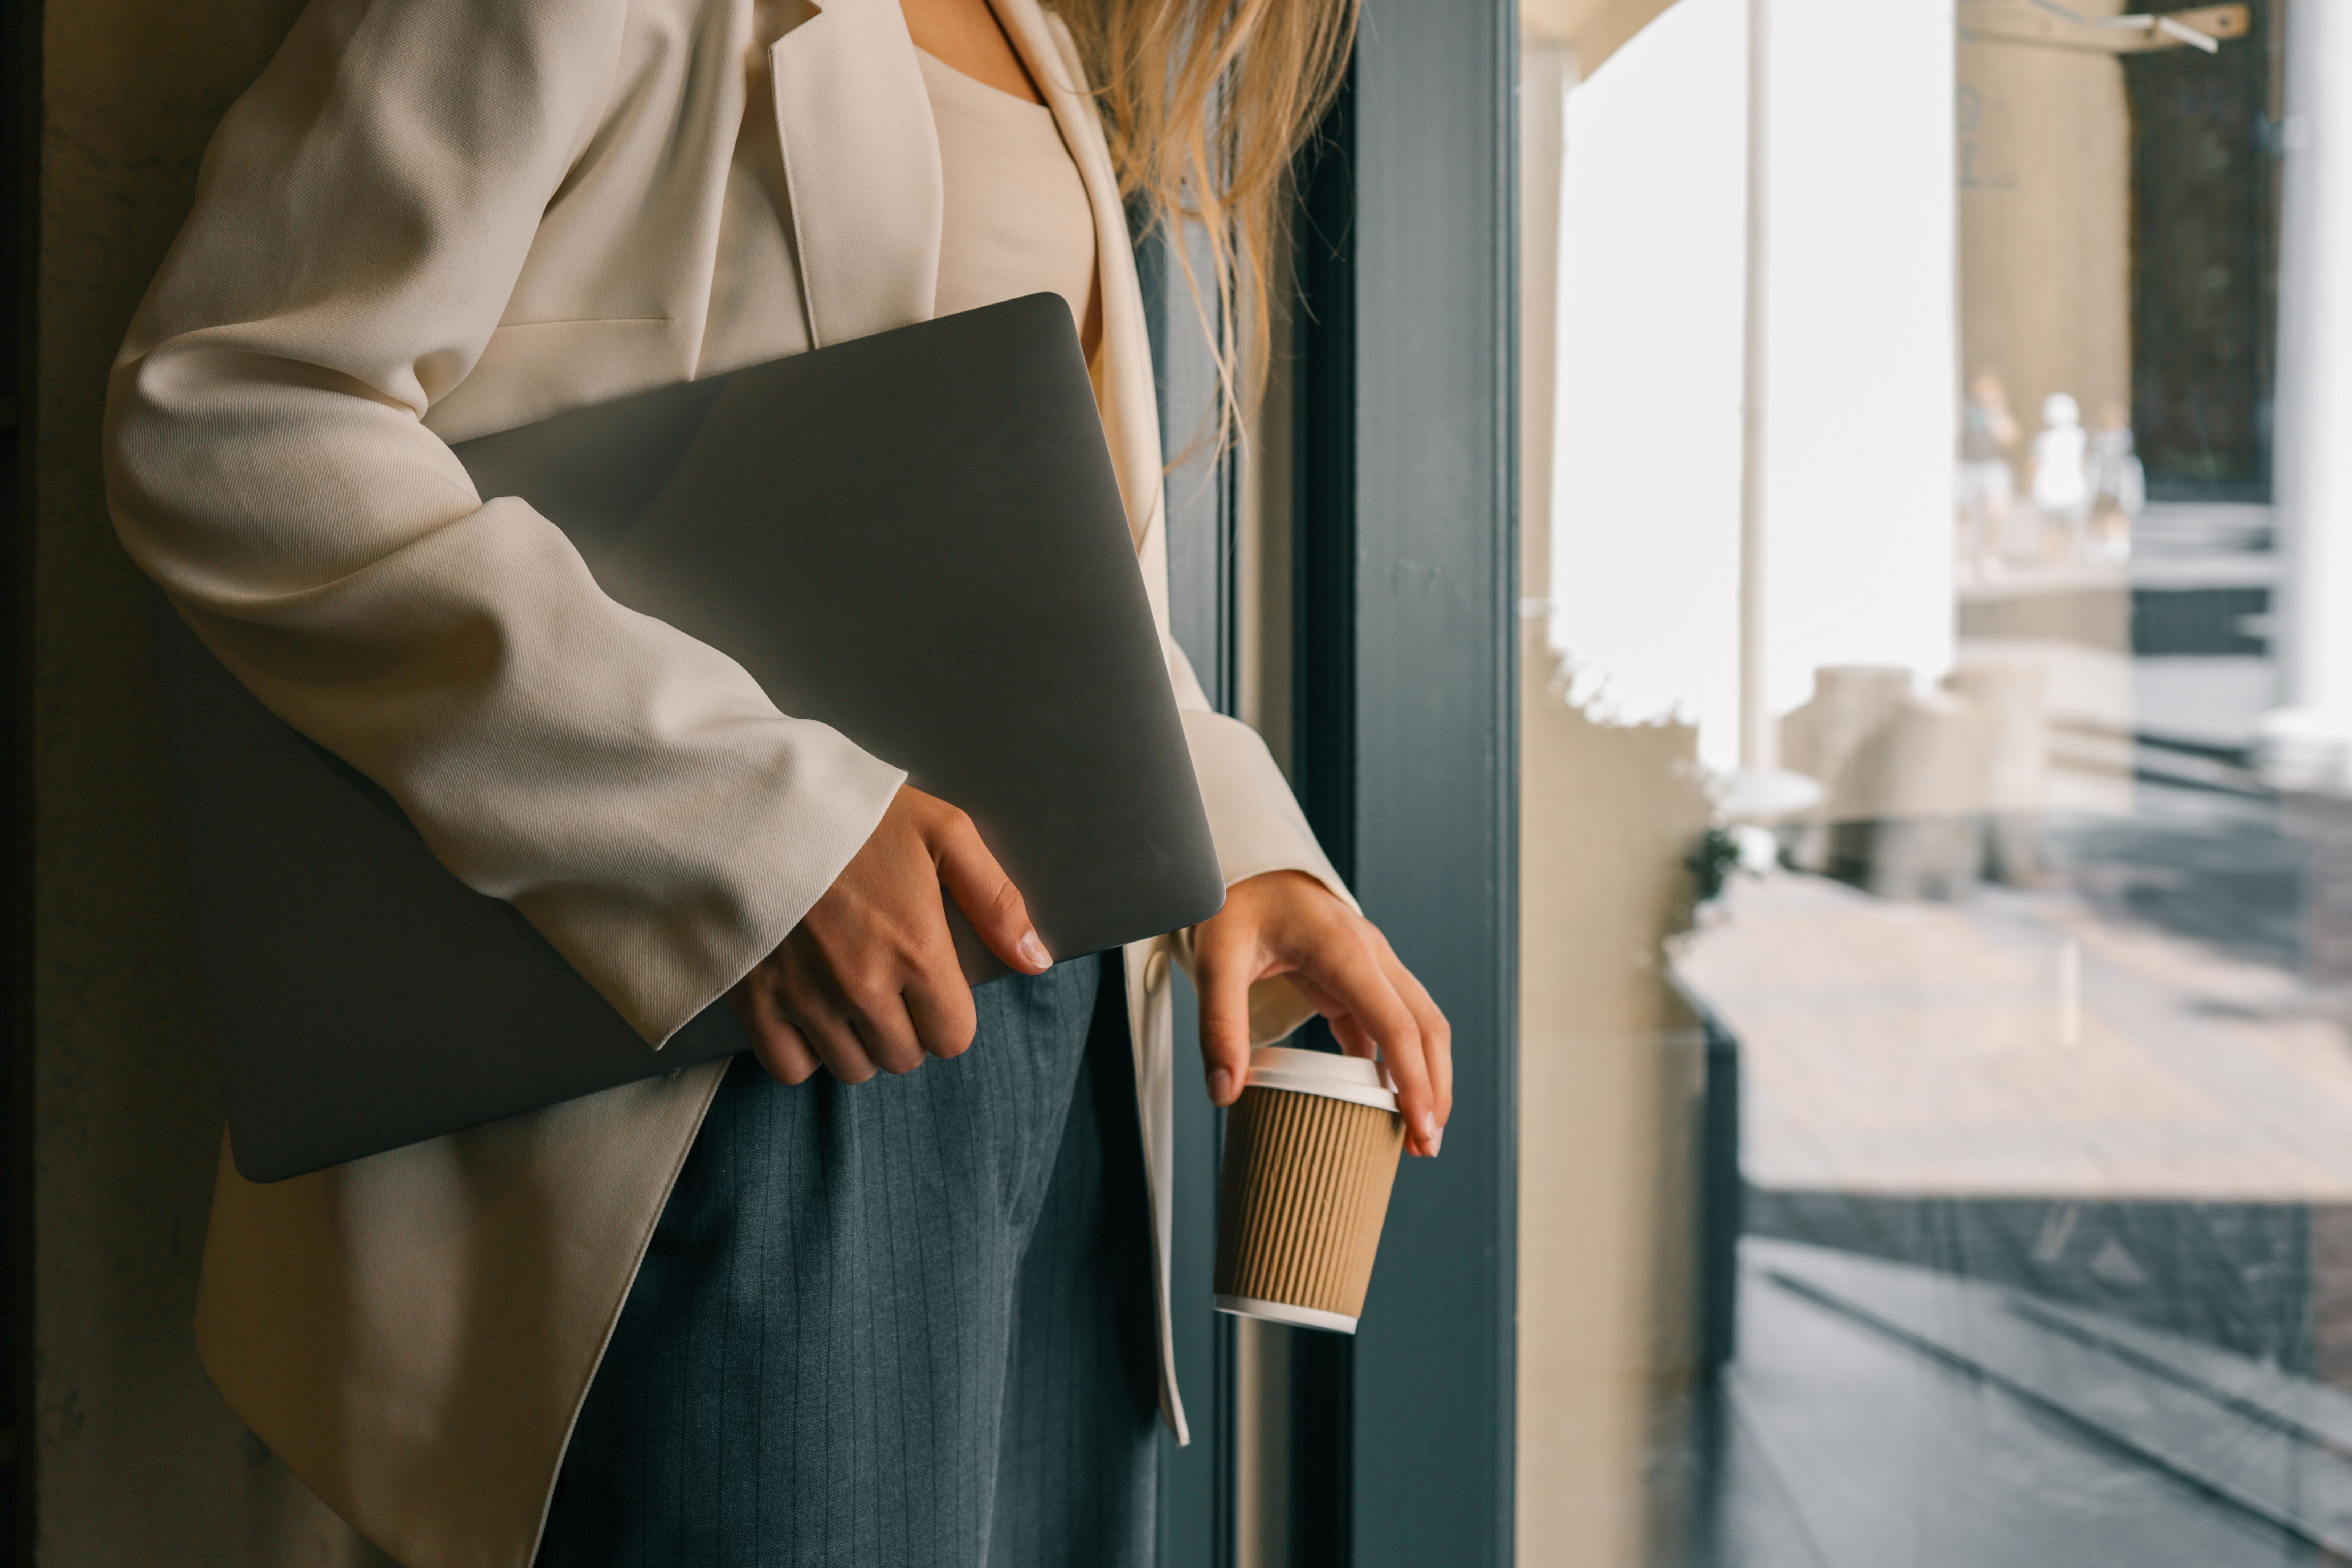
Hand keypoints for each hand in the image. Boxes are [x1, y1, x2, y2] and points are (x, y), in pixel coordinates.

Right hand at [726, 785, 1050, 1084]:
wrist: (756, 800)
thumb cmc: (854, 814)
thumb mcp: (944, 833)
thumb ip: (995, 901)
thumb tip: (1036, 960)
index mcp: (918, 952)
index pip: (953, 1037)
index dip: (946, 1015)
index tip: (930, 985)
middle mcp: (865, 987)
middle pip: (903, 1057)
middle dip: (905, 1028)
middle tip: (887, 983)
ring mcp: (807, 999)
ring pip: (852, 1068)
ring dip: (858, 1042)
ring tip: (848, 994)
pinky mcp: (756, 1002)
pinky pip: (791, 1067)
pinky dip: (803, 1051)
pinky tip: (808, 1012)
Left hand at [1193, 870, 1452, 1156]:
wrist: (1243, 866)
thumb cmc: (1233, 904)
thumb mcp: (1217, 960)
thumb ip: (1220, 1025)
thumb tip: (1225, 1091)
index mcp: (1345, 950)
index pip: (1396, 1024)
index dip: (1414, 1080)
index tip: (1422, 1128)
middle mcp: (1371, 954)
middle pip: (1425, 1026)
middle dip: (1434, 1086)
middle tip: (1427, 1145)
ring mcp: (1369, 963)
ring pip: (1417, 1023)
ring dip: (1423, 1074)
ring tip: (1416, 1130)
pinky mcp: (1356, 976)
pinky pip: (1387, 1022)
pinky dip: (1392, 1061)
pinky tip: (1382, 1099)